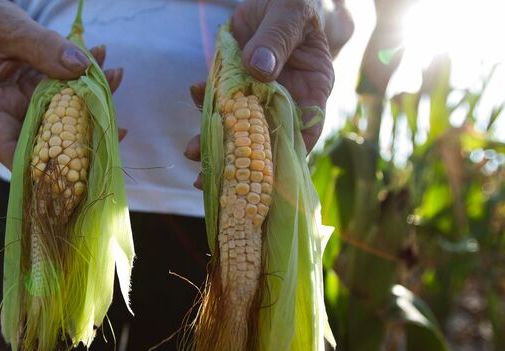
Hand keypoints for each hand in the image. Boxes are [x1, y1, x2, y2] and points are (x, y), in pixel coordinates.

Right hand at [0, 0, 123, 167]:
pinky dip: (90, 86)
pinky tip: (108, 70)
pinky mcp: (42, 97)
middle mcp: (3, 115)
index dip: (38, 163)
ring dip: (93, 104)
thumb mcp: (7, 27)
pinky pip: (69, 99)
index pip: (6, 147)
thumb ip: (41, 45)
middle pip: (43, 139)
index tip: (74, 165)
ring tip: (114, 77)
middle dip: (82, 134)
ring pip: (63, 119)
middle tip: (117, 127)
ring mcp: (25, 107)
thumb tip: (81, 67)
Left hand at [184, 0, 336, 187]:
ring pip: (238, 125)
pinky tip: (196, 92)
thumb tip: (259, 68)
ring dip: (215, 140)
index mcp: (312, 87)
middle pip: (265, 138)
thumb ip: (277, 39)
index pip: (304, 129)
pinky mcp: (237, 82)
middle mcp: (286, 97)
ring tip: (192, 152)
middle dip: (238, 160)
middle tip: (212, 178)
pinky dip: (206, 102)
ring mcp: (259, 93)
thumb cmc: (295, 2)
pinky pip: (220, 100)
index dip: (285, 155)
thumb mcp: (291, 13)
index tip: (262, 173)